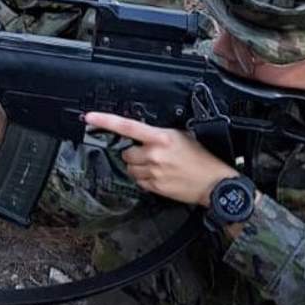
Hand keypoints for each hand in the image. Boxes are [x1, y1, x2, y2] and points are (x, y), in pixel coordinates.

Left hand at [82, 112, 236, 206]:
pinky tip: (160, 176)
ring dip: (138, 167)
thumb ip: (159, 134)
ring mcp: (153, 172)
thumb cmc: (202, 158)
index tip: (90, 117)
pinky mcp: (155, 187)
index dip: (106, 120)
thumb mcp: (182, 136)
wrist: (214, 183)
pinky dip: (145, 179)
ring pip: (130, 169)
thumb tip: (142, 135)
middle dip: (134, 153)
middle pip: (126, 153)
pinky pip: (139, 182)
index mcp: (161, 137)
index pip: (127, 126)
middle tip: (150, 154)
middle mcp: (154, 154)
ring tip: (157, 166)